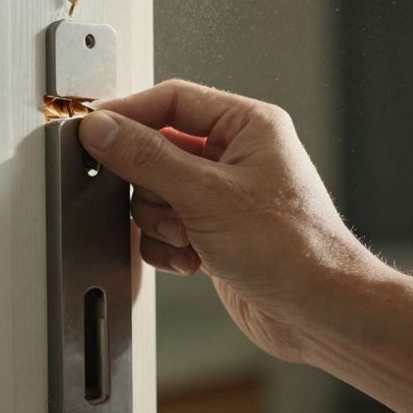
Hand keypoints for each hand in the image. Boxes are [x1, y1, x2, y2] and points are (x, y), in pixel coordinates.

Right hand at [78, 80, 382, 362]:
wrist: (319, 312)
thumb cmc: (292, 248)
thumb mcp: (205, 194)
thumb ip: (146, 158)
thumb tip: (101, 128)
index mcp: (248, 125)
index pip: (172, 100)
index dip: (128, 113)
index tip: (93, 130)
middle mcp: (238, 155)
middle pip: (158, 149)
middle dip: (152, 186)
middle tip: (166, 205)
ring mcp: (226, 196)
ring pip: (157, 192)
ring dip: (161, 222)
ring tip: (188, 238)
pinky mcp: (216, 232)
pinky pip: (166, 227)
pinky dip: (168, 247)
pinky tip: (192, 261)